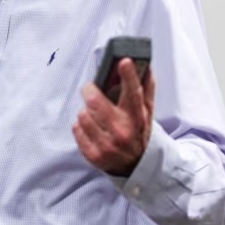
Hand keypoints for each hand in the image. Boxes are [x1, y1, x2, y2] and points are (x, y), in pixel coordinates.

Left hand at [72, 58, 155, 176]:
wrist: (136, 164)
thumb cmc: (138, 131)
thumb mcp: (147, 111)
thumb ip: (146, 87)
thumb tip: (146, 65)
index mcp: (138, 118)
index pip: (134, 94)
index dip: (129, 76)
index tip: (124, 61)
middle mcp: (123, 132)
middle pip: (96, 102)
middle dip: (90, 90)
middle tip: (90, 89)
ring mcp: (108, 145)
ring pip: (83, 114)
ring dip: (86, 111)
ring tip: (94, 114)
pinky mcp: (94, 155)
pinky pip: (76, 129)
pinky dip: (80, 126)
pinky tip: (91, 128)